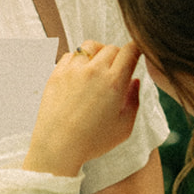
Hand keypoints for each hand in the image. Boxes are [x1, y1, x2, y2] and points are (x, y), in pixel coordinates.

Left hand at [24, 41, 141, 176]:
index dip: (136, 49)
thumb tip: (134, 81)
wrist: (57, 147)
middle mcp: (94, 71)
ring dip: (98, 53)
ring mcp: (73, 70)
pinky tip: (80, 73)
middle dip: (118, 55)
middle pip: (111, 48)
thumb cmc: (92, 142)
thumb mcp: (124, 127)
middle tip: (117, 68)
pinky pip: (70, 54)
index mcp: (114, 82)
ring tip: (98, 67)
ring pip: (90, 46)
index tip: (136, 55)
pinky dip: (78, 59)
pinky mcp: (56, 74)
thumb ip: (134, 101)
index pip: (130, 51)